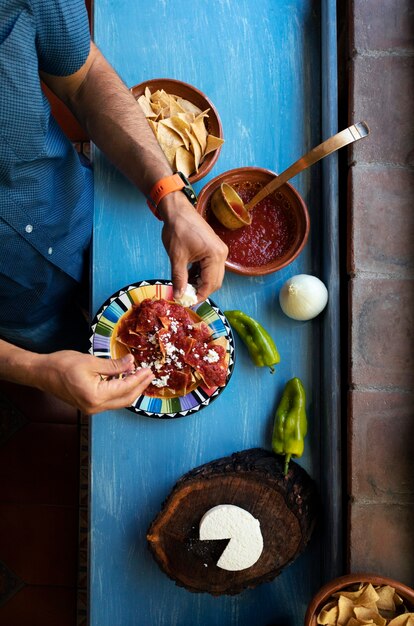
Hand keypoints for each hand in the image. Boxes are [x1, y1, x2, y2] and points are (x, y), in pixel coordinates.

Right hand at [37, 351, 153, 413]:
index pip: (125, 388)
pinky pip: (111, 400)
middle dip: (140, 387)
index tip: (149, 370)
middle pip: (125, 399)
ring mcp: (92, 408)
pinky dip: (121, 391)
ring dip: (131, 389)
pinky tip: (125, 379)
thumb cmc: (61, 365)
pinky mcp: (89, 405)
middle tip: (150, 374)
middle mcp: (95, 407)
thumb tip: (131, 362)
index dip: (139, 379)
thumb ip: (113, 365)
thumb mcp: (91, 361)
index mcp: (95, 396)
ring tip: (141, 376)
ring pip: (119, 401)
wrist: (41, 373)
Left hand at [159, 193, 227, 300]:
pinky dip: (201, 275)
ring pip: (213, 276)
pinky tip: (189, 277)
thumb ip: (179, 279)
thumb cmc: (177, 230)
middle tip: (185, 297)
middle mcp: (221, 254)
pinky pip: (211, 268)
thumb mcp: (177, 257)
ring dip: (201, 283)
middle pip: (215, 282)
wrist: (178, 210)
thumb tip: (179, 296)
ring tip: (185, 287)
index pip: (210, 284)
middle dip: (201, 291)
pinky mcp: (215, 250)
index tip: (186, 302)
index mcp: (215, 255)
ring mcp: (220, 251)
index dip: (198, 296)